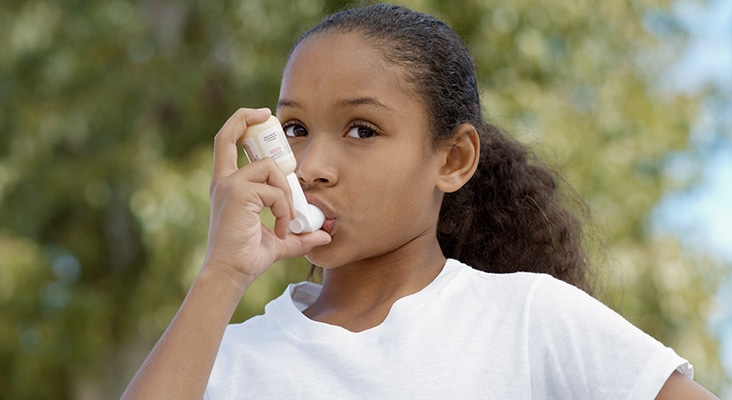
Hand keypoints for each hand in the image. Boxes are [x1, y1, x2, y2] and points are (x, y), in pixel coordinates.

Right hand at [203, 108, 330, 284]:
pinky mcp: (238, 194)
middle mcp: (224, 181)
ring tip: (287, 221)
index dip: (241, 121)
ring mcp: (229, 185)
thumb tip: (325, 235)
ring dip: (286, 194)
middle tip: (276, 141)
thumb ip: (300, 235)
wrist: (231, 275)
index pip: (225, 142)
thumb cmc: (248, 259)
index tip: (262, 115)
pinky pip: (275, 191)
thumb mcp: (279, 242)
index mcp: (227, 185)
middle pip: (231, 134)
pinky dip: (285, 210)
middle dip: (251, 121)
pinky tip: (282, 230)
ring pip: (270, 169)